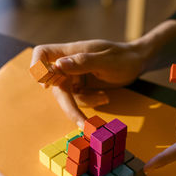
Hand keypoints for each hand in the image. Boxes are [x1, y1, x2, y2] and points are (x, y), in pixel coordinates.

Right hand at [30, 40, 144, 127]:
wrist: (137, 62)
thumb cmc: (123, 57)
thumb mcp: (107, 60)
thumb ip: (84, 62)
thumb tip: (58, 65)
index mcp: (71, 52)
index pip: (42, 53)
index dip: (37, 67)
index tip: (45, 83)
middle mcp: (68, 65)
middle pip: (53, 85)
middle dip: (68, 105)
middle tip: (82, 123)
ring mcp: (74, 76)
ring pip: (67, 96)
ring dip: (85, 102)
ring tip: (104, 97)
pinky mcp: (82, 86)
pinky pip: (79, 100)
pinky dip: (91, 101)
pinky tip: (105, 96)